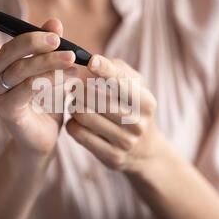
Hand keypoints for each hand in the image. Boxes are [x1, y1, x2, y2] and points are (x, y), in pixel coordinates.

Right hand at [0, 3, 76, 155]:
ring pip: (21, 69)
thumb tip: (55, 22)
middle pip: (5, 50)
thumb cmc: (43, 99)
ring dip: (49, 62)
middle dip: (34, 41)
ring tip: (71, 59)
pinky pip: (28, 88)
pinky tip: (68, 78)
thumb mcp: (48, 67)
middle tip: (57, 40)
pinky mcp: (5, 110)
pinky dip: (50, 80)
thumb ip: (48, 45)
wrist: (43, 136)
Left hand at [66, 55, 163, 172]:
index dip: (106, 70)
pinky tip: (77, 121)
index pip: (123, 83)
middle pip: (97, 98)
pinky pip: (78, 133)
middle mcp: (138, 123)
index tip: (91, 61)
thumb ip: (118, 70)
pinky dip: (72, 123)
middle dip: (80, 89)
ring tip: (75, 104)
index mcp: (146, 103)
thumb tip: (95, 61)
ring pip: (85, 115)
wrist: (144, 151)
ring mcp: (125, 142)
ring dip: (74, 106)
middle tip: (75, 88)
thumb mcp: (136, 88)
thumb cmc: (133, 109)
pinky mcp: (112, 156)